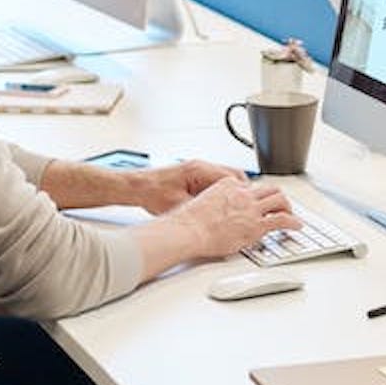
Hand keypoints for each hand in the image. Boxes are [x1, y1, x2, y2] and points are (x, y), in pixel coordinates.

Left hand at [130, 159, 247, 214]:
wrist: (136, 187)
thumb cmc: (152, 193)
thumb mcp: (180, 205)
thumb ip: (202, 208)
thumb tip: (218, 217)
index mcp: (199, 170)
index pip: (231, 177)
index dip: (242, 192)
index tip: (249, 202)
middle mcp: (201, 167)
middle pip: (233, 175)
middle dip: (242, 190)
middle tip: (248, 205)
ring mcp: (198, 170)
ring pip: (225, 177)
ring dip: (232, 191)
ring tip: (236, 206)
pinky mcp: (194, 175)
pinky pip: (215, 180)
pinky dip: (221, 191)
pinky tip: (220, 204)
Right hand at [165, 178, 299, 258]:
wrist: (189, 230)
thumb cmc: (190, 222)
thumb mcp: (203, 201)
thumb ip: (215, 202)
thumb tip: (216, 212)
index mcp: (229, 185)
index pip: (250, 187)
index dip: (257, 195)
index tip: (259, 201)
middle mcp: (243, 193)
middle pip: (269, 189)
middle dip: (278, 196)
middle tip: (281, 205)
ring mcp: (251, 207)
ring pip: (279, 200)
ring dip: (288, 207)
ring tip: (291, 214)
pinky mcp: (256, 224)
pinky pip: (281, 220)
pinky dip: (293, 222)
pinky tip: (297, 225)